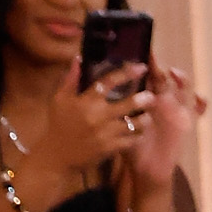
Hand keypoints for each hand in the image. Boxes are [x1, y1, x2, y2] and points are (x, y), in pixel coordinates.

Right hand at [28, 69, 150, 195]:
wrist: (58, 153)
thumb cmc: (59, 123)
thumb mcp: (60, 98)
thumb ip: (71, 78)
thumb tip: (79, 58)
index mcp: (86, 100)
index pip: (108, 82)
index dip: (126, 73)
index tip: (140, 67)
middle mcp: (98, 115)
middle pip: (125, 104)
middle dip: (141, 99)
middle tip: (152, 95)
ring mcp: (105, 133)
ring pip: (131, 125)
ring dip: (142, 120)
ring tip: (149, 115)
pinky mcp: (109, 148)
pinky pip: (129, 141)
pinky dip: (137, 136)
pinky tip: (142, 132)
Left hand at [122, 62, 202, 190]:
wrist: (145, 169)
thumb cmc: (130, 145)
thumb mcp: (117, 122)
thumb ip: (110, 103)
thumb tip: (94, 80)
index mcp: (143, 96)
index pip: (144, 73)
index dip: (143, 61)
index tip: (138, 50)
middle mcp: (160, 99)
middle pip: (162, 76)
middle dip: (158, 67)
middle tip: (152, 63)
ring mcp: (174, 109)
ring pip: (181, 87)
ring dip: (180, 78)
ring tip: (174, 74)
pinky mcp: (185, 122)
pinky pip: (197, 110)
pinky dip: (201, 103)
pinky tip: (199, 98)